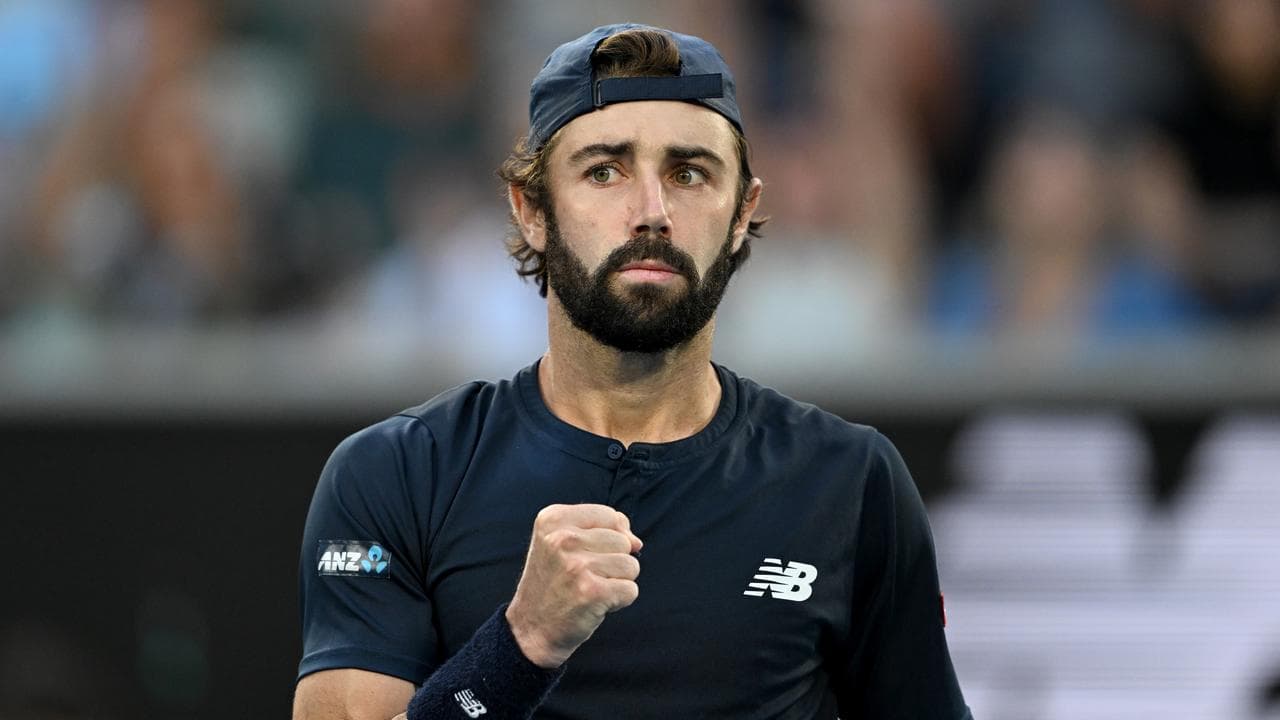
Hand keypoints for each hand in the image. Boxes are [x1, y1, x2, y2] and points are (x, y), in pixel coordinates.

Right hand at [505, 504, 642, 668]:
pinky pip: (631, 590)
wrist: (531, 629)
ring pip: (630, 565)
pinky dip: (619, 601)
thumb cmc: (554, 583)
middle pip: (623, 541)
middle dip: (613, 561)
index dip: (610, 537)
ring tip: (590, 589)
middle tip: (583, 577)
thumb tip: (636, 541)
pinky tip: (595, 604)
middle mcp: (562, 538)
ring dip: (617, 581)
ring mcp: (577, 566)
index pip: (610, 515)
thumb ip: (602, 528)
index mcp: (553, 519)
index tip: (586, 555)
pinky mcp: (592, 592)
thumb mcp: (562, 542)